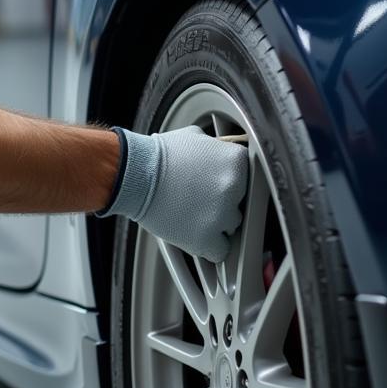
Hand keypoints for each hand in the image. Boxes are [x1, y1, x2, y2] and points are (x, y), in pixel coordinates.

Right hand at [96, 125, 248, 262]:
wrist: (136, 174)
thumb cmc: (162, 154)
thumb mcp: (196, 136)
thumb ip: (218, 147)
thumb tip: (226, 151)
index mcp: (236, 161)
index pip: (249, 175)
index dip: (233, 178)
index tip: (221, 181)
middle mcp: (234, 188)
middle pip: (242, 202)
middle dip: (225, 200)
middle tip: (203, 195)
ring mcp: (221, 216)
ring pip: (232, 226)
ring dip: (218, 222)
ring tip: (195, 210)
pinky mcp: (206, 239)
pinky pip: (221, 251)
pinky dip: (210, 245)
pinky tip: (196, 231)